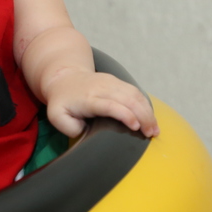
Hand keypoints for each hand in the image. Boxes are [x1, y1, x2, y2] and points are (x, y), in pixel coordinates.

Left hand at [42, 69, 159, 138]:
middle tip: (150, 134)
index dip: (124, 115)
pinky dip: (146, 105)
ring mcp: (111, 82)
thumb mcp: (56, 116)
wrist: (64, 77)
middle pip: (127, 99)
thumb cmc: (62, 101)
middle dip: (143, 116)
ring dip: (147, 112)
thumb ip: (70, 128)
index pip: (110, 105)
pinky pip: (136, 92)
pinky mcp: (117, 82)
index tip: (136, 127)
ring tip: (155, 130)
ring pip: (135, 94)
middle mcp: (102, 88)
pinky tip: (151, 118)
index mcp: (88, 98)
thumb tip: (86, 133)